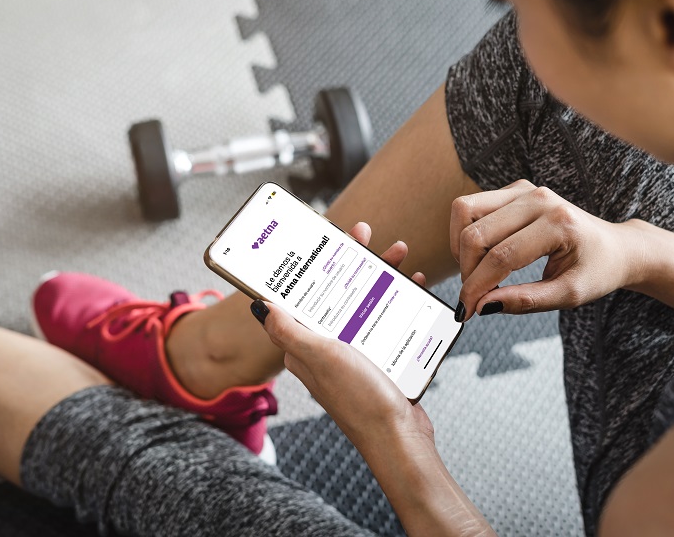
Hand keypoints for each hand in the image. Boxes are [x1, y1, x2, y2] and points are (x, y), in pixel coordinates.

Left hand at [257, 222, 434, 453]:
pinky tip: (414, 285)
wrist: (399, 438)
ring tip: (400, 254)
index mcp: (305, 344)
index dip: (315, 263)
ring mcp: (355, 351)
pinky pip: (387, 319)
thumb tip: (259, 304)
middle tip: (366, 234)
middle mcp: (327, 346)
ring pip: (365, 300)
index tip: (329, 237)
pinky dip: (400, 299)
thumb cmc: (359, 401)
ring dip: (381, 274)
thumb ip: (288, 331)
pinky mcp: (380, 358)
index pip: (304, 293)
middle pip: (337, 290)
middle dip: (353, 260)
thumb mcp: (320, 357)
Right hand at [451, 179, 638, 320]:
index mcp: (558, 223)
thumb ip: (526, 301)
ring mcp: (524, 189)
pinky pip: (472, 207)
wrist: (615, 247)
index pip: (502, 256)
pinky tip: (482, 257)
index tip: (466, 311)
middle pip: (476, 232)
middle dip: (466, 270)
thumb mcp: (569, 295)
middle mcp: (538, 199)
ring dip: (460, 246)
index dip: (477, 287)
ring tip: (474, 272)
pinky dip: (466, 233)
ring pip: (465, 211)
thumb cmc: (597, 271)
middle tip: (471, 297)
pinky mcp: (514, 190)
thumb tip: (482, 306)